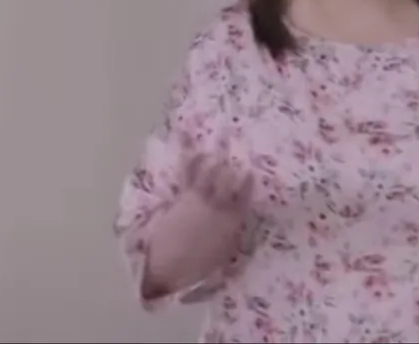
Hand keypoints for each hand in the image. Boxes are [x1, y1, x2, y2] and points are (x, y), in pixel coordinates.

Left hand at [146, 154, 252, 292]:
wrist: (169, 266)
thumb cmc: (197, 267)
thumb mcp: (223, 254)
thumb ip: (231, 235)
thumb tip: (235, 223)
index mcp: (232, 222)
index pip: (244, 197)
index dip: (247, 184)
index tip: (249, 173)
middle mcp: (219, 206)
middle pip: (228, 181)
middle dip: (231, 171)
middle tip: (232, 162)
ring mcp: (199, 199)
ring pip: (211, 174)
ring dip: (214, 163)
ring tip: (217, 156)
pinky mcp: (182, 197)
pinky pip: (188, 173)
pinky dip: (191, 160)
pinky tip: (194, 151)